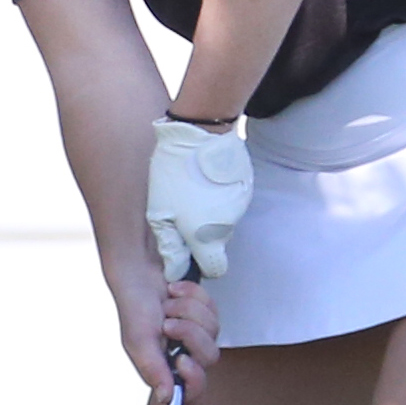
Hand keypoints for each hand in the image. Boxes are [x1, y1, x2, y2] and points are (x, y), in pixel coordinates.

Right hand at [120, 274, 219, 404]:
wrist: (139, 272)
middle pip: (209, 358)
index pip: (193, 395)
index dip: (194, 381)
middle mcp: (182, 355)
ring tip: (168, 305)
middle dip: (189, 333)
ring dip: (188, 310)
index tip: (182, 360)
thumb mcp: (139, 340)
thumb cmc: (134, 306)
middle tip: (167, 323)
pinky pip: (213, 309)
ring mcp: (197, 335)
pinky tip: (175, 293)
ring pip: (213, 330)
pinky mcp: (204, 315)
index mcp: (165, 369)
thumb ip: (154, 370)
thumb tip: (165, 398)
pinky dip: (193, 296)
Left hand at [147, 118, 253, 279]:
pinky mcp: (246, 188)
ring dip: (211, 213)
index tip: (190, 250)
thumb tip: (175, 271)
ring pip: (225, 221)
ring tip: (194, 190)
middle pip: (219, 243)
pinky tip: (206, 179)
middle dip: (204, 234)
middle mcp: (228, 227)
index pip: (216, 270)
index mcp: (207, 237)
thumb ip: (170, 247)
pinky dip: (220, 196)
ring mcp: (240, 206)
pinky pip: (232, 202)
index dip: (203, 264)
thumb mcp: (160, 213)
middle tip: (185, 211)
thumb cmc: (174, 174)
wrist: (200, 134)